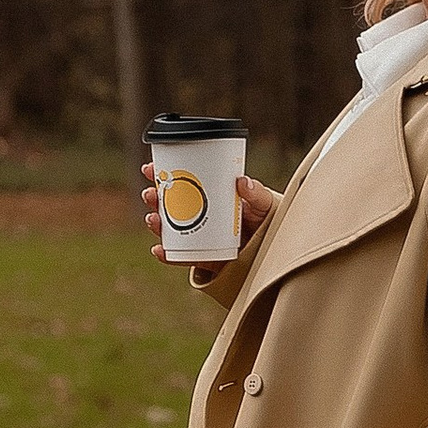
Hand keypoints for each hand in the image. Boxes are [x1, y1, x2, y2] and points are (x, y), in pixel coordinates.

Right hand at [140, 162, 278, 271]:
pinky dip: (168, 255)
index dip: (162, 175)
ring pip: (171, 231)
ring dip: (157, 225)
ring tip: (153, 219)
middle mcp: (200, 216)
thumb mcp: (264, 202)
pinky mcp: (203, 258)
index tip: (150, 168)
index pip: (181, 182)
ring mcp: (199, 237)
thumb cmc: (268, 219)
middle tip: (149, 194)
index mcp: (209, 196)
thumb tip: (242, 181)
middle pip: (169, 205)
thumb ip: (256, 193)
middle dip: (154, 199)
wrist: (277, 249)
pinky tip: (160, 251)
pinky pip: (182, 257)